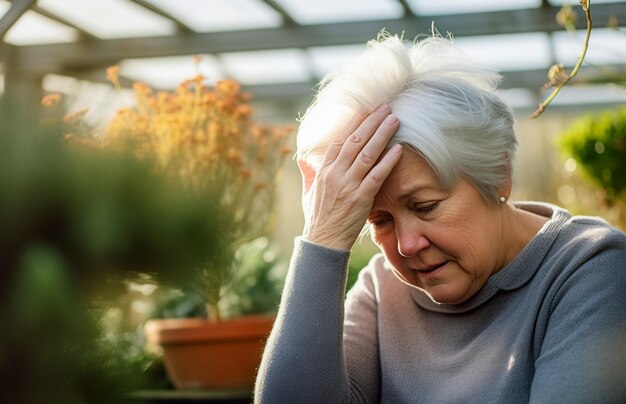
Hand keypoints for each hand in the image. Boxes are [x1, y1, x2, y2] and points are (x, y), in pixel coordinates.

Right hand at [298, 104, 401, 249]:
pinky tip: (398, 149)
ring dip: (382, 134)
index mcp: (323, 171)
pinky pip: (376, 175)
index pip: (339, 140)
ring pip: (367, 154)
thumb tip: (303, 157)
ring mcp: (348, 185)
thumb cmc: (318, 218)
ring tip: (395, 120)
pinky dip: (388, 161)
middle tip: (386, 108)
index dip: (353, 123)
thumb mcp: (308, 192)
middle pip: (355, 141)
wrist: (323, 242)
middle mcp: (335, 174)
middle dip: (371, 122)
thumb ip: (309, 172)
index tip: (366, 111)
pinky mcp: (360, 198)